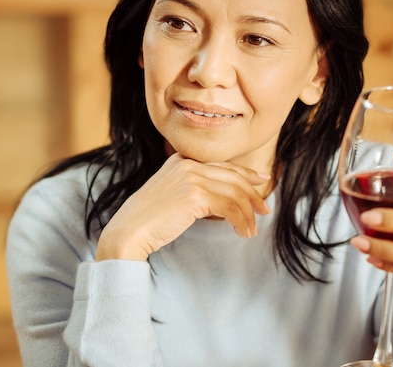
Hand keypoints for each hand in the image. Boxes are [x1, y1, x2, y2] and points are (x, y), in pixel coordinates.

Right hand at [95, 153, 270, 260]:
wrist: (128, 232)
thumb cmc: (147, 221)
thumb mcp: (171, 196)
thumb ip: (193, 189)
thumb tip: (222, 198)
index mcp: (181, 161)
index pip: (222, 165)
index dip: (246, 173)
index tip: (261, 180)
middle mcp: (187, 164)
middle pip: (232, 177)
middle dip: (253, 194)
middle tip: (264, 210)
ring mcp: (191, 177)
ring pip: (234, 193)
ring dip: (247, 213)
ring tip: (251, 229)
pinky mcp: (195, 195)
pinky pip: (230, 207)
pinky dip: (240, 220)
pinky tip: (242, 231)